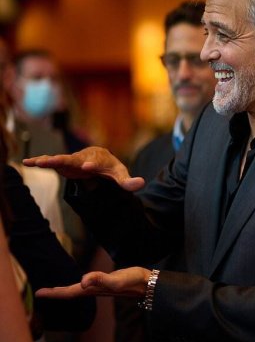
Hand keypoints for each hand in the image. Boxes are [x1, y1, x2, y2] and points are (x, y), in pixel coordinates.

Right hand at [23, 147, 144, 191]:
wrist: (100, 160)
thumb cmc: (111, 168)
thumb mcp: (120, 175)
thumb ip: (128, 181)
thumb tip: (141, 184)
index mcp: (99, 160)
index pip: (95, 163)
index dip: (92, 165)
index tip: (87, 167)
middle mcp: (84, 158)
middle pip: (74, 159)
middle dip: (64, 160)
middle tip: (53, 161)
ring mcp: (72, 160)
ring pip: (60, 160)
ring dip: (48, 160)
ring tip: (35, 162)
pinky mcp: (63, 164)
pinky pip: (51, 162)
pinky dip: (40, 161)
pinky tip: (27, 162)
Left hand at [35, 267, 151, 298]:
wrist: (147, 284)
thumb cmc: (133, 281)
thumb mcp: (117, 279)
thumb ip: (100, 280)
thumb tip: (82, 281)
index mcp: (93, 290)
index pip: (69, 292)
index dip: (54, 293)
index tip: (38, 293)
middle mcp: (94, 290)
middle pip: (71, 292)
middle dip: (56, 293)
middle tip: (40, 293)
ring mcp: (100, 287)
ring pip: (78, 290)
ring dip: (65, 291)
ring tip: (56, 290)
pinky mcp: (106, 283)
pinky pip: (87, 285)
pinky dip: (78, 285)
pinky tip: (81, 284)